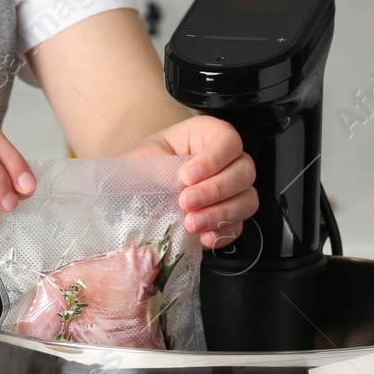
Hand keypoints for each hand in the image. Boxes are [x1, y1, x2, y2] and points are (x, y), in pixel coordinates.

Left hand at [125, 115, 255, 248]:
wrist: (126, 198)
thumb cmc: (137, 169)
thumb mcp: (146, 160)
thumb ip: (168, 169)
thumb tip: (185, 185)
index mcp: (205, 136)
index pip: (228, 141)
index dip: (214, 159)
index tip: (188, 176)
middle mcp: (223, 162)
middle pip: (244, 171)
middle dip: (216, 190)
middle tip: (186, 202)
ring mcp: (228, 192)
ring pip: (247, 200)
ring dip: (222, 214)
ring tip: (192, 223)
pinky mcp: (224, 219)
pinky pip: (237, 227)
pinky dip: (223, 234)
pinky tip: (203, 237)